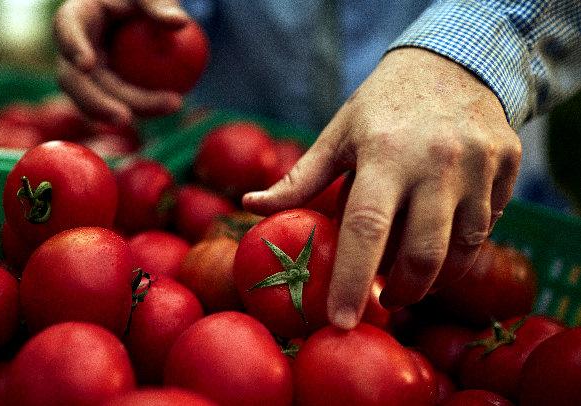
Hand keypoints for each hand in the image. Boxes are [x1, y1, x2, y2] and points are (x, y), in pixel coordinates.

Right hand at [53, 0, 188, 125]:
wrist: (140, 15)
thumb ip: (159, 5)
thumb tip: (179, 22)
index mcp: (76, 17)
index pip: (66, 30)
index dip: (72, 48)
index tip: (87, 65)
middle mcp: (74, 51)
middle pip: (75, 81)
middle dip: (96, 103)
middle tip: (124, 117)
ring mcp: (87, 75)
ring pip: (97, 101)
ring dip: (130, 110)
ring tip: (168, 107)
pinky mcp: (104, 90)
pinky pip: (120, 103)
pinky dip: (145, 108)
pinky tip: (171, 106)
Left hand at [242, 47, 521, 329]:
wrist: (452, 62)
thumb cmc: (382, 107)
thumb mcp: (338, 135)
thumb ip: (299, 178)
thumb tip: (249, 206)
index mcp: (384, 154)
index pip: (366, 229)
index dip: (352, 282)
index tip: (340, 321)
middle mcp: (436, 162)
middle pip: (421, 254)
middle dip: (402, 292)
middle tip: (387, 299)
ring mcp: (479, 164)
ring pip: (463, 250)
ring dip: (435, 277)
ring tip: (413, 275)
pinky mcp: (508, 165)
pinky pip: (489, 226)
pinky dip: (463, 247)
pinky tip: (444, 237)